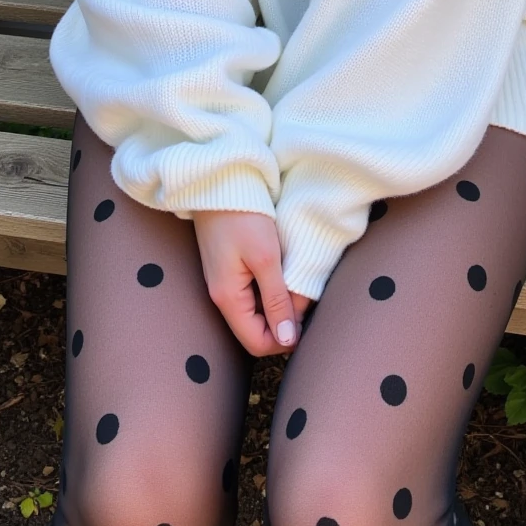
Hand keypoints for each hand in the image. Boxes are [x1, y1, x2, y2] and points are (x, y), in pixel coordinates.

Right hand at [193, 210, 314, 357]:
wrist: (218, 181)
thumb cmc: (242, 216)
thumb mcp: (266, 258)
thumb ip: (277, 299)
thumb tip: (286, 340)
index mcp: (227, 299)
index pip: (257, 344)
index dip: (284, 340)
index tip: (307, 320)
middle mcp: (222, 296)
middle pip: (257, 329)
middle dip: (284, 321)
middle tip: (306, 298)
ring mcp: (224, 282)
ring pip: (256, 311)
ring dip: (278, 303)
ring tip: (297, 282)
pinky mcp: (228, 267)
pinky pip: (252, 292)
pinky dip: (270, 288)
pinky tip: (283, 271)